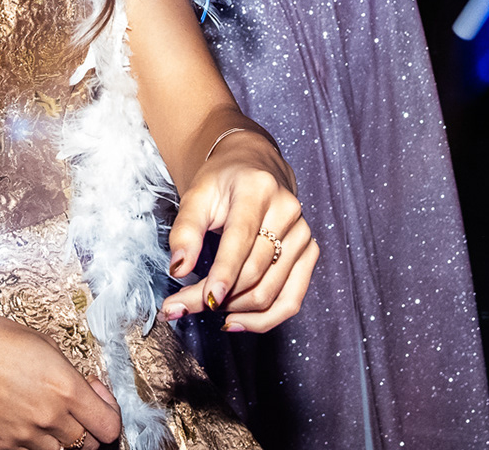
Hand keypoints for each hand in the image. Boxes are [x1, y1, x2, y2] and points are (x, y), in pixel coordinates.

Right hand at [0, 301, 122, 449]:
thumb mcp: (45, 345)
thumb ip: (70, 374)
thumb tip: (85, 392)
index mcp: (66, 388)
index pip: (109, 426)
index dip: (109, 414)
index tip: (97, 398)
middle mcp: (50, 416)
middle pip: (90, 445)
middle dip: (89, 428)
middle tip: (75, 407)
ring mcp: (25, 435)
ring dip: (63, 439)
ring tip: (49, 415)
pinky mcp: (3, 446)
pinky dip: (37, 444)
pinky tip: (27, 421)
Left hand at [160, 131, 317, 332]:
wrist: (255, 167)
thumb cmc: (222, 183)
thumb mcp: (196, 196)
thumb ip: (185, 231)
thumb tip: (179, 269)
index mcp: (258, 190)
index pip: (241, 239)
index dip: (224, 273)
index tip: (206, 301)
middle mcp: (287, 210)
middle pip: (253, 271)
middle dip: (217, 296)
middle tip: (181, 306)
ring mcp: (303, 234)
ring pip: (270, 292)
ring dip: (235, 310)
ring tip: (206, 308)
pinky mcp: (310, 253)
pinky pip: (290, 300)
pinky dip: (263, 319)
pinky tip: (236, 321)